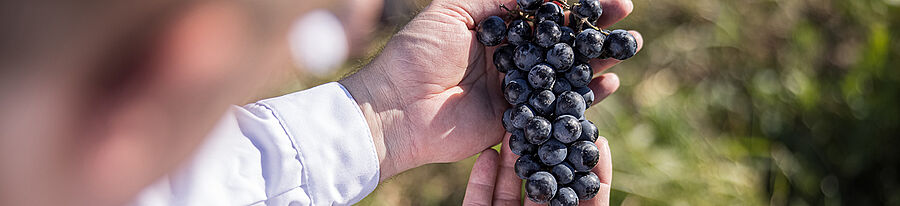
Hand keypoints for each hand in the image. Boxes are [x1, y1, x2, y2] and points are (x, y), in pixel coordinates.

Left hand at [339, 0, 642, 179]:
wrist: (396, 109)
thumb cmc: (417, 54)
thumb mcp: (454, 11)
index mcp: (495, 27)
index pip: (543, 12)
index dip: (573, 3)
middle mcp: (510, 57)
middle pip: (561, 40)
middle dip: (594, 28)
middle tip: (625, 15)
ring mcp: (516, 89)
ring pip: (566, 72)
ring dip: (598, 59)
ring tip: (627, 46)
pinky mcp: (516, 120)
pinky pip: (556, 108)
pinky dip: (584, 97)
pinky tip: (608, 82)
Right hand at [462, 135, 613, 204]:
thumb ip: (596, 192)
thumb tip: (600, 145)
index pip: (566, 185)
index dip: (565, 153)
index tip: (562, 120)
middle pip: (535, 180)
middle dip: (533, 149)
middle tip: (532, 117)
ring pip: (506, 188)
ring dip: (508, 159)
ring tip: (509, 129)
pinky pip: (478, 201)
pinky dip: (481, 180)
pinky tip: (487, 154)